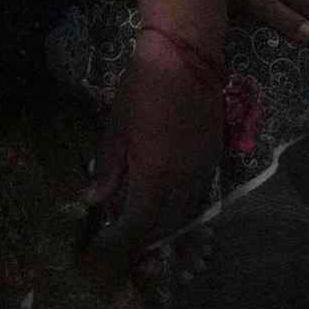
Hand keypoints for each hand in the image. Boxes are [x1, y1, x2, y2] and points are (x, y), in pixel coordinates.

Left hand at [84, 26, 222, 267]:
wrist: (187, 59)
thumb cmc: (143, 88)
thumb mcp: (116, 127)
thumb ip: (108, 168)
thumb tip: (94, 199)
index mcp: (155, 175)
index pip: (139, 224)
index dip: (121, 241)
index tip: (104, 248)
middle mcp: (184, 181)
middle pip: (166, 226)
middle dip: (145, 242)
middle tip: (126, 249)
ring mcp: (203, 171)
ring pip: (187, 214)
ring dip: (168, 230)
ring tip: (152, 239)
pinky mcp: (214, 159)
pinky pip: (199, 198)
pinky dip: (184, 211)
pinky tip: (171, 210)